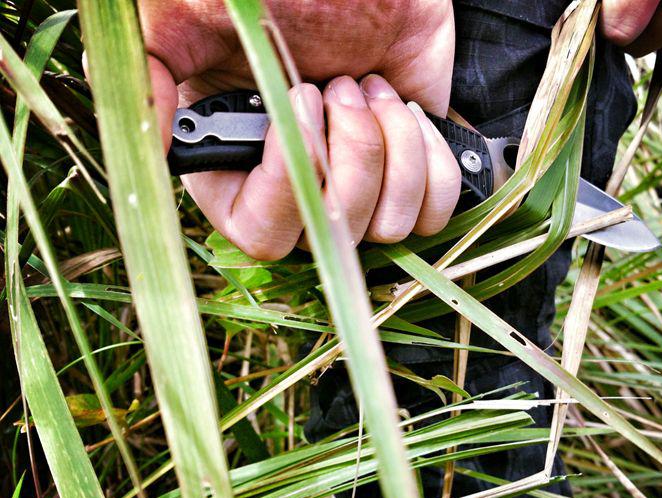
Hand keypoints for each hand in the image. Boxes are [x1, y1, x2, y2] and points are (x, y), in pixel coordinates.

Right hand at [139, 0, 459, 259]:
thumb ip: (155, 75)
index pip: (265, 234)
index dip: (292, 180)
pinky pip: (435, 211)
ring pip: (391, 226)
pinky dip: (433, 159)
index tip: (300, 101)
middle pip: (337, 235)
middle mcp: (301, 192)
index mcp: (240, 171)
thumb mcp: (191, 16)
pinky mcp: (412, 174)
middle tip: (338, 81)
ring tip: (371, 87)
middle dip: (351, 149)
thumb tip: (151, 146)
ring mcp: (360, 187)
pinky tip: (407, 110)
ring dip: (392, 146)